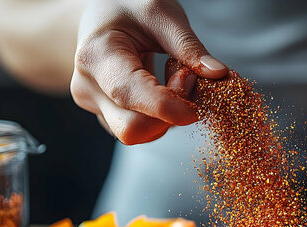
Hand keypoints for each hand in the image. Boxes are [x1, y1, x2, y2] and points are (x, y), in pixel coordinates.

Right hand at [70, 0, 227, 144]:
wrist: (101, 13)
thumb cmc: (128, 7)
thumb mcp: (161, 14)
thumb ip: (189, 46)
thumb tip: (218, 74)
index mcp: (97, 57)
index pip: (131, 96)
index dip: (170, 106)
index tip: (198, 100)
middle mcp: (89, 88)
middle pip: (133, 128)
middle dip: (171, 113)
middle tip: (188, 77)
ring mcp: (96, 105)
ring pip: (141, 134)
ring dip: (170, 115)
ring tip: (175, 77)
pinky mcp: (108, 116)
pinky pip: (143, 130)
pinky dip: (163, 117)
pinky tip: (166, 88)